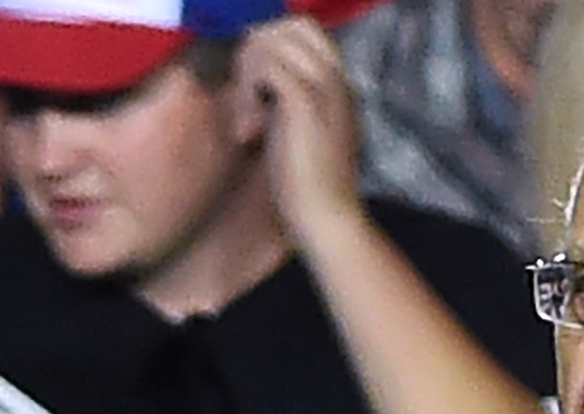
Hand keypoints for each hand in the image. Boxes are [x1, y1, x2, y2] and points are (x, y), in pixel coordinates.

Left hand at [231, 16, 366, 253]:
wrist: (327, 219)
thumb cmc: (309, 187)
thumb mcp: (297, 131)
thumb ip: (286, 101)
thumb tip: (256, 79)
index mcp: (338, 85)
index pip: (305, 31)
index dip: (270, 45)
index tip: (253, 88)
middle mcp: (336, 78)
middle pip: (292, 25)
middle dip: (256, 50)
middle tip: (246, 95)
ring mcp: (324, 87)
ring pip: (273, 40)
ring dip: (247, 73)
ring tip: (246, 118)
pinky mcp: (305, 103)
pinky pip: (266, 65)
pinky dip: (246, 91)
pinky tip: (248, 130)